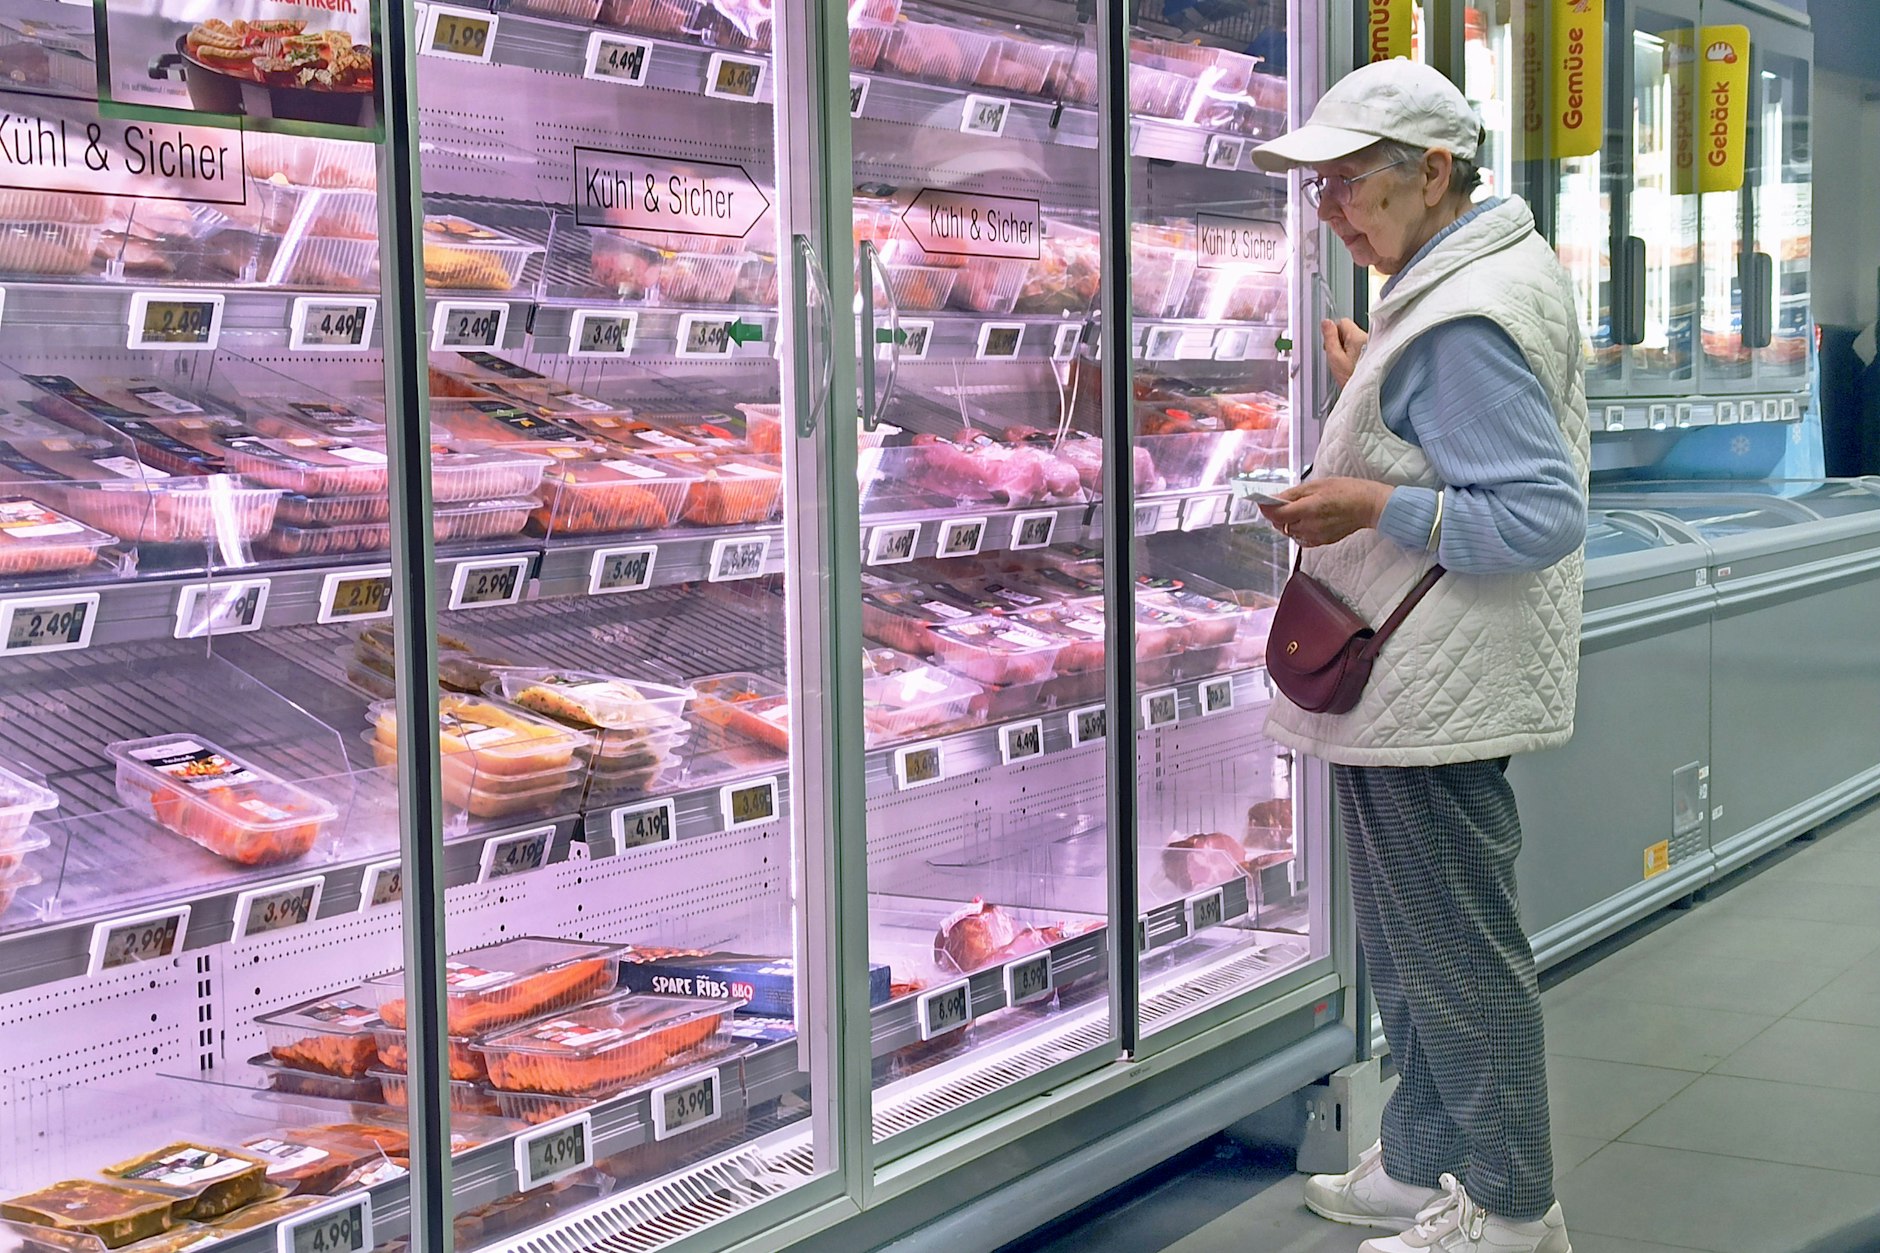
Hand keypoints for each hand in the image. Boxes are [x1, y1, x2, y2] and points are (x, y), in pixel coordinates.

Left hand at [1260, 477, 1393, 547]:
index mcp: (1309, 509)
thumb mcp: (1317, 485)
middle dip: (1277, 514)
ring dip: (1288, 522)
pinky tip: (1307, 519)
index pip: (1277, 514)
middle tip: (1283, 502)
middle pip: (1281, 525)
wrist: (1368, 506)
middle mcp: (1310, 526)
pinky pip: (1301, 538)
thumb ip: (1293, 494)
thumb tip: (1275, 498)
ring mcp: (1315, 536)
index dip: (1266, 508)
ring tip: (1299, 509)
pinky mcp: (1321, 542)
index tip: (1261, 501)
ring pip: (1290, 532)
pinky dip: (1298, 529)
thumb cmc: (1346, 491)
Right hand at [1321, 317, 1367, 388]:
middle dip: (1340, 340)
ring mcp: (1372, 344)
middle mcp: (1368, 337)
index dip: (1333, 332)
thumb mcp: (1335, 358)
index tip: (1331, 344)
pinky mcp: (1374, 352)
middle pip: (1349, 330)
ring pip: (1354, 339)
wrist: (1364, 392)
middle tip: (1337, 356)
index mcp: (1357, 336)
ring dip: (1348, 348)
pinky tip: (1352, 365)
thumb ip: (1330, 338)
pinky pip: (1361, 347)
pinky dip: (1355, 353)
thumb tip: (1326, 322)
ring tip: (1345, 363)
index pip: (1342, 322)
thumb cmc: (1351, 377)